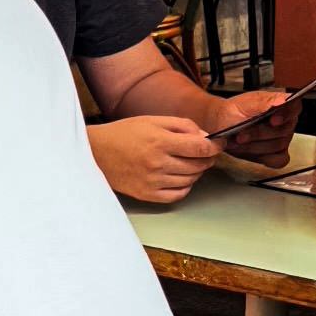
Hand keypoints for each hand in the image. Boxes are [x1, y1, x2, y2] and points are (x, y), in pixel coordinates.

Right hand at [92, 111, 220, 207]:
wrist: (96, 153)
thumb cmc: (124, 134)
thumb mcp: (153, 120)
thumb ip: (181, 126)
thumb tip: (205, 137)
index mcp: (160, 141)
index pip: (200, 147)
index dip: (215, 146)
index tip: (218, 144)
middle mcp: (158, 163)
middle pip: (198, 165)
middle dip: (207, 158)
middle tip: (204, 152)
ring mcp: (153, 181)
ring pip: (190, 180)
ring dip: (196, 171)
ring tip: (188, 162)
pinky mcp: (147, 194)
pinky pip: (178, 194)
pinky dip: (185, 186)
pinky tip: (179, 176)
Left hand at [207, 87, 298, 161]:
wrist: (221, 124)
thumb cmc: (234, 111)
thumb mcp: (245, 103)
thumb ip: (264, 102)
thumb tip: (282, 100)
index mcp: (281, 104)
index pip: (295, 107)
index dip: (286, 115)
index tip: (273, 120)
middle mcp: (285, 122)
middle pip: (284, 130)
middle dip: (260, 133)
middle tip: (241, 134)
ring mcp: (282, 139)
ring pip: (277, 146)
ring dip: (255, 145)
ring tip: (238, 141)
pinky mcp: (276, 155)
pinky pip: (278, 160)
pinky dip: (263, 157)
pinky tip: (250, 151)